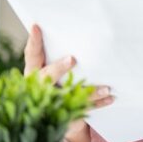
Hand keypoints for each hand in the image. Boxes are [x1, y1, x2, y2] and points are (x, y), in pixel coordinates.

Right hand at [24, 23, 113, 141]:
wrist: (54, 116)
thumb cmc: (55, 80)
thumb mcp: (50, 67)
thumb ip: (57, 54)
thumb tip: (79, 30)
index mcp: (34, 72)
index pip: (31, 55)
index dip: (33, 41)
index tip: (36, 26)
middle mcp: (41, 87)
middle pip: (45, 77)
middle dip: (58, 68)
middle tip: (72, 59)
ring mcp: (52, 101)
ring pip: (69, 95)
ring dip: (89, 92)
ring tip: (107, 88)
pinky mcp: (65, 114)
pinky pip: (84, 107)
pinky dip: (99, 102)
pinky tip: (111, 96)